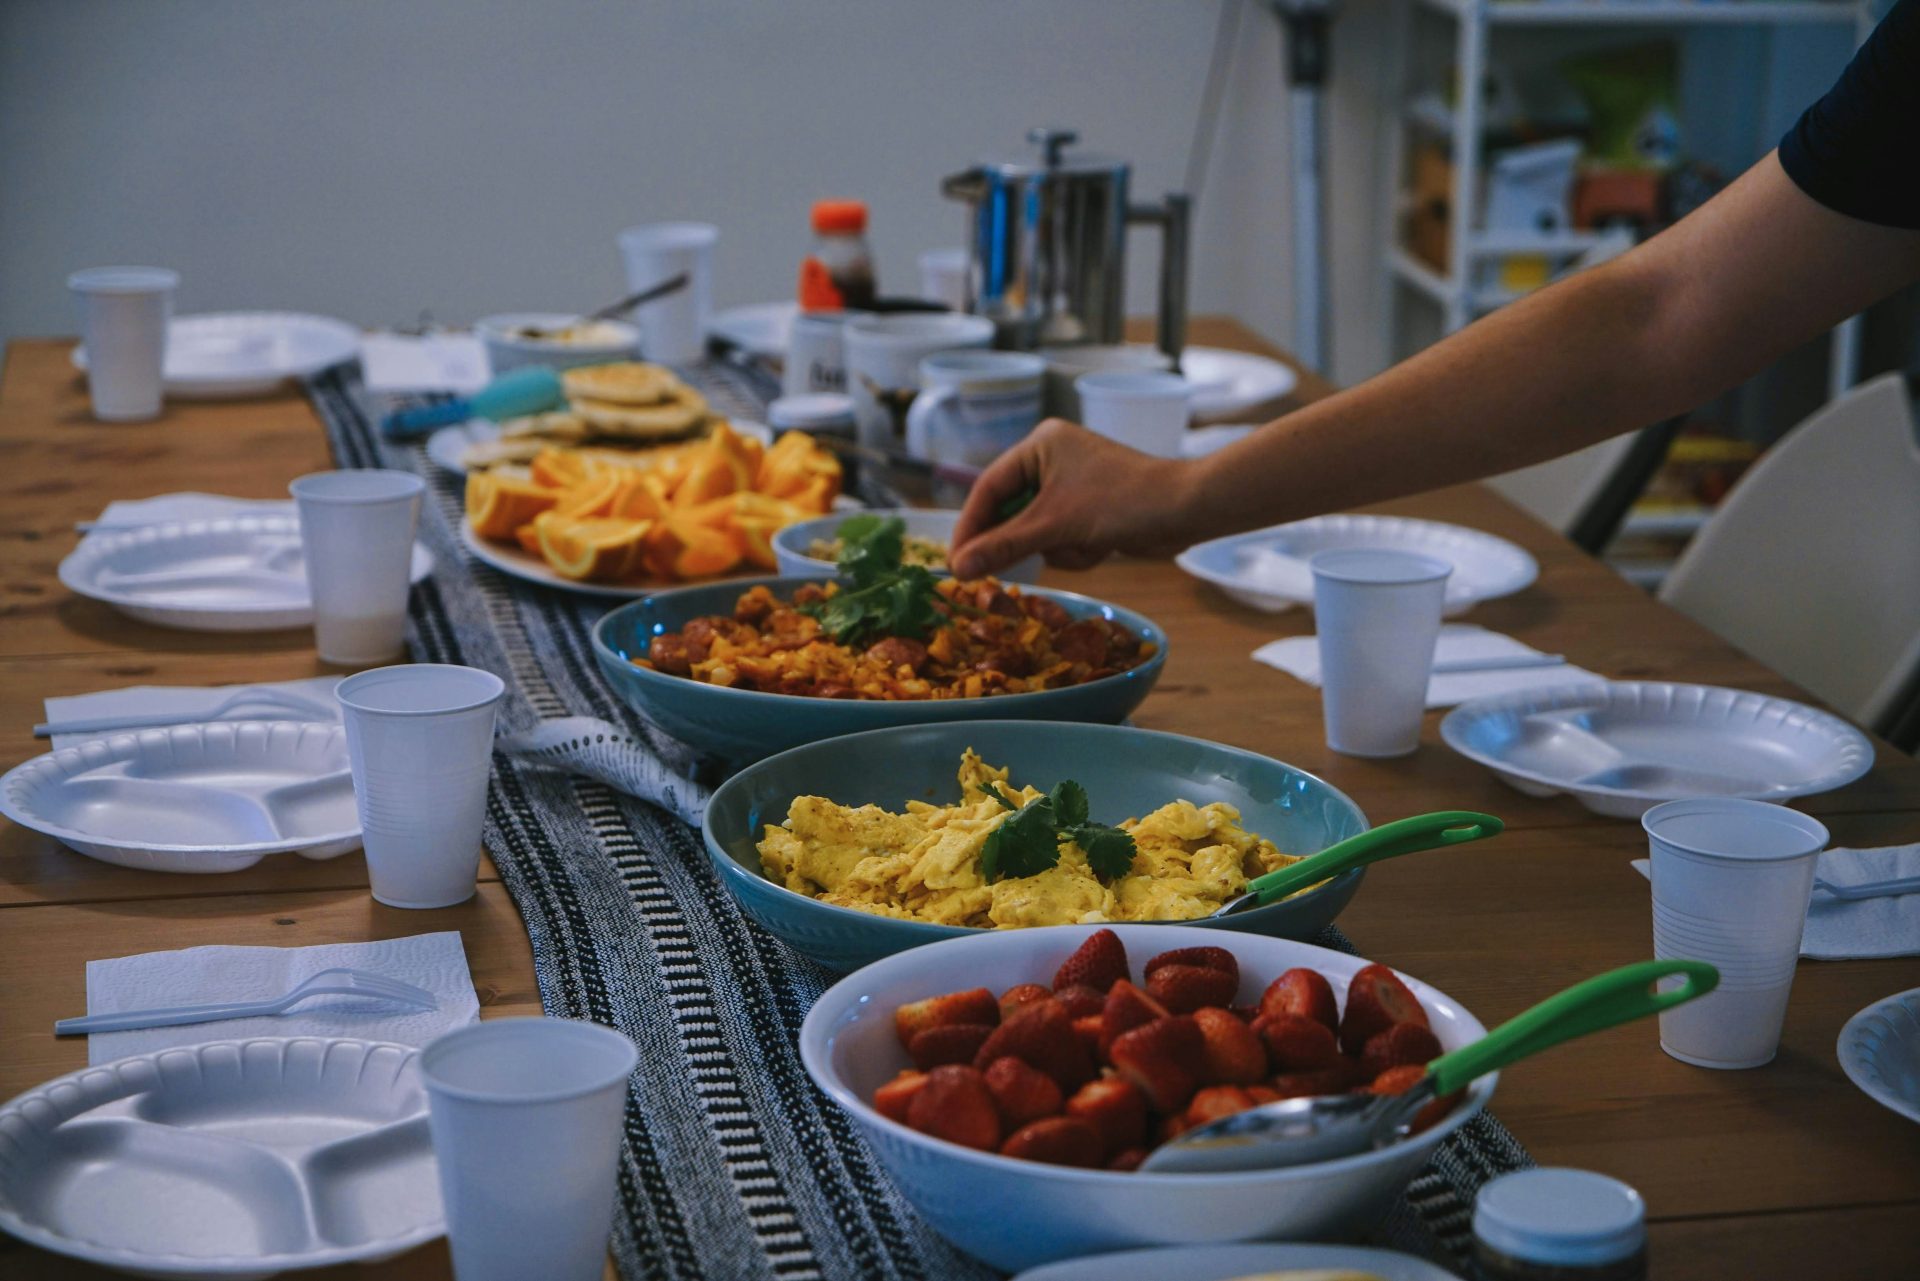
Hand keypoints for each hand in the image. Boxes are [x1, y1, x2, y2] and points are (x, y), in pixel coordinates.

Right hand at [950, 419, 1199, 577]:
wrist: (1187, 511)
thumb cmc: (1121, 502)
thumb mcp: (1055, 525)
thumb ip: (1004, 546)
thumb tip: (957, 569)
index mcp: (1039, 445)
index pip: (988, 488)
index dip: (969, 527)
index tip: (954, 563)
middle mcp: (1052, 460)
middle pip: (1010, 511)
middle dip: (1022, 540)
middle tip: (991, 574)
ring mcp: (1072, 485)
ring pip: (1036, 531)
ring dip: (1057, 548)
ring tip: (1083, 544)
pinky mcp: (1089, 509)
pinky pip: (1061, 538)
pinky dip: (1077, 550)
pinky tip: (1102, 547)